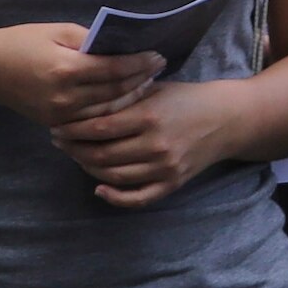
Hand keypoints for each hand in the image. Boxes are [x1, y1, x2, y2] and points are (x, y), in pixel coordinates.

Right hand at [0, 22, 166, 129]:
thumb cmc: (24, 43)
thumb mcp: (59, 31)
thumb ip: (93, 39)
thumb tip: (125, 45)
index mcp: (66, 68)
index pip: (116, 68)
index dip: (141, 63)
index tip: (159, 55)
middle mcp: (65, 95)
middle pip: (116, 91)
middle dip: (142, 79)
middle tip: (160, 67)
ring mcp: (60, 113)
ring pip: (108, 110)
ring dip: (132, 97)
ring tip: (149, 82)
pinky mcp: (56, 122)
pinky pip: (92, 119)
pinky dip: (113, 110)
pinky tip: (126, 99)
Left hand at [54, 84, 219, 208]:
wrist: (231, 119)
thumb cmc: (189, 99)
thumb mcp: (156, 90)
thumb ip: (122, 99)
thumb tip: (82, 108)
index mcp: (150, 116)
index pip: (98, 128)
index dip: (72, 130)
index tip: (57, 127)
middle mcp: (156, 144)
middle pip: (100, 155)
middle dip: (73, 149)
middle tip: (60, 143)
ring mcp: (165, 166)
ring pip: (113, 176)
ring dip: (88, 168)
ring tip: (78, 157)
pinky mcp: (173, 182)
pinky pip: (138, 197)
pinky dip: (115, 197)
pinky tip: (100, 188)